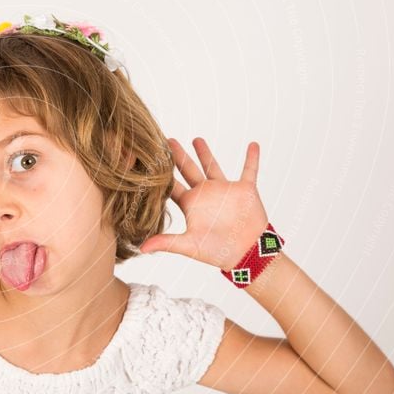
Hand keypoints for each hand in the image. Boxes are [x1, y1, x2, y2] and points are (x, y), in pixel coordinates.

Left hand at [138, 138, 268, 270]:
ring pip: (212, 165)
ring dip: (205, 152)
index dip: (161, 174)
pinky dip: (252, 158)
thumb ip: (166, 242)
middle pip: (188, 169)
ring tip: (196, 139)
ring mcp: (224, 190)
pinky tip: (253, 144)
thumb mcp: (189, 245)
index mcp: (190, 203)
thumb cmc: (217, 252)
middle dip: (178, 155)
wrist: (246, 254)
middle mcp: (205, 194)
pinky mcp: (244, 190)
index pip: (172, 185)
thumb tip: (140, 248)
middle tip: (167, 139)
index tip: (150, 158)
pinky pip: (249, 170)